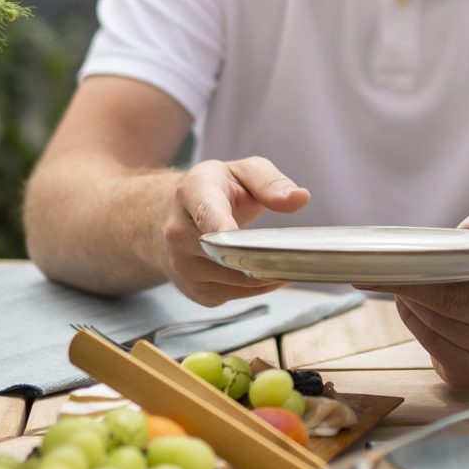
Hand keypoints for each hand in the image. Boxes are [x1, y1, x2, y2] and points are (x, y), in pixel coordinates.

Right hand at [159, 156, 311, 302]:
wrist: (168, 216)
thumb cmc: (215, 190)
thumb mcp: (242, 172)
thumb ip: (270, 182)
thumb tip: (300, 198)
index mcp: (192, 193)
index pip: (206, 213)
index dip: (222, 226)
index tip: (237, 235)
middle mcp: (178, 233)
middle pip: (227, 255)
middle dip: (264, 255)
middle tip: (298, 253)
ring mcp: (182, 267)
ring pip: (236, 282)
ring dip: (266, 274)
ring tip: (286, 260)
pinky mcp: (194, 292)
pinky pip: (235, 296)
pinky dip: (257, 286)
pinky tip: (263, 269)